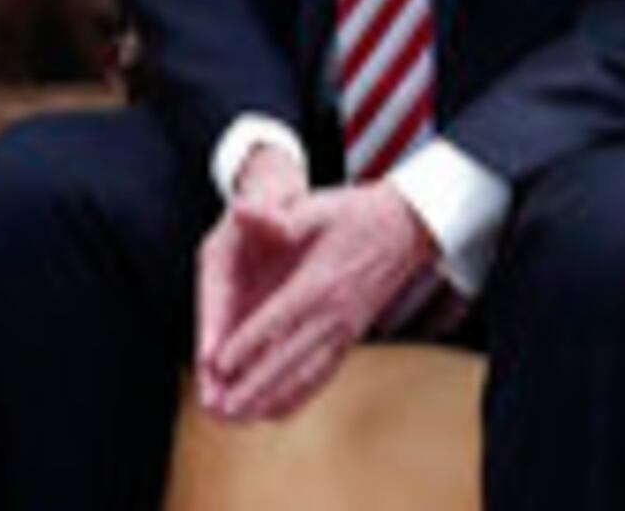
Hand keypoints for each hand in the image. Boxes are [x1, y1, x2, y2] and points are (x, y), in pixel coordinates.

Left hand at [191, 180, 436, 424]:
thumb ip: (276, 215)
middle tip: (222, 407)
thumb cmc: (353, 215)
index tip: (220, 366)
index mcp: (318, 283)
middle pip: (289, 357)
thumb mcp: (314, 207)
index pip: (277, 319)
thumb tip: (238, 211)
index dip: (247, 344)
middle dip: (254, 385)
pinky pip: (322, 374)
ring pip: (305, 374)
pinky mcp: (349, 337)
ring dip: (272, 398)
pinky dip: (299, 396)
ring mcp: (343, 330)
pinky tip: (277, 413)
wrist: (404, 229)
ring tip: (239, 418)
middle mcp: (332, 314)